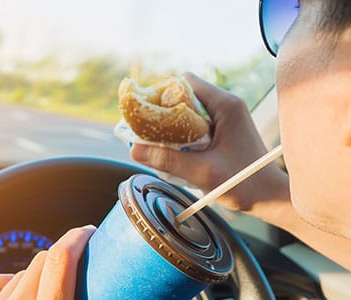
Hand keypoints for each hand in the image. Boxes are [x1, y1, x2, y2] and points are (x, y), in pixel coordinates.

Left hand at [0, 225, 95, 299]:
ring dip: (38, 277)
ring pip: (21, 272)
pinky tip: (20, 291)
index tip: (89, 233)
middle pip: (43, 260)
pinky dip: (9, 284)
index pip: (60, 258)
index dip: (79, 237)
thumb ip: (87, 294)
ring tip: (50, 293)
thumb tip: (102, 282)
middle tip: (78, 270)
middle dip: (64, 257)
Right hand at [131, 73, 287, 211]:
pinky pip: (196, 122)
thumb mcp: (203, 172)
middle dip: (164, 111)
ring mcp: (226, 116)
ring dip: (173, 124)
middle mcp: (227, 104)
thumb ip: (169, 160)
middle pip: (185, 94)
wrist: (271, 198)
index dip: (162, 95)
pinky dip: (182, 132)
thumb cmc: (245, 184)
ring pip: (189, 109)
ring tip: (161, 142)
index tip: (147, 114)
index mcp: (226, 105)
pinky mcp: (224, 128)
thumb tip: (134, 150)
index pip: (185, 82)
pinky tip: (176, 149)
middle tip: (149, 131)